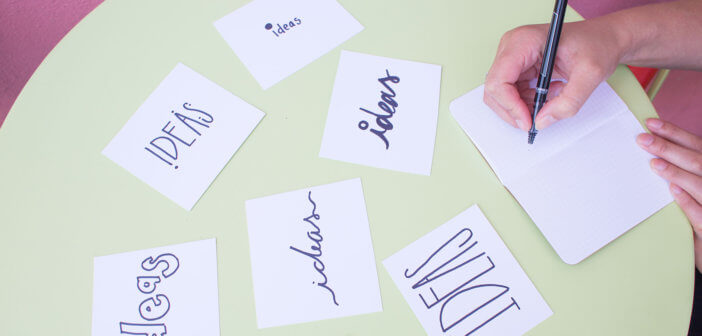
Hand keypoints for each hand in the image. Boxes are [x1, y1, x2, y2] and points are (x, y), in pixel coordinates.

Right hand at [484, 20, 625, 130]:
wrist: (605, 38)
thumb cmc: (598, 44)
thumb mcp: (591, 74)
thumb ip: (569, 101)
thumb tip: (542, 121)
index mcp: (523, 41)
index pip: (499, 80)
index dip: (510, 105)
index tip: (528, 121)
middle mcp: (512, 47)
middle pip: (494, 89)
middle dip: (513, 110)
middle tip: (536, 121)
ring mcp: (512, 57)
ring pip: (500, 95)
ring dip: (521, 108)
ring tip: (550, 102)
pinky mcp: (518, 67)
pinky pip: (511, 94)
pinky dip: (527, 103)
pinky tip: (549, 96)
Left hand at [637, 119, 701, 270]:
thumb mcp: (696, 183)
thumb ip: (685, 167)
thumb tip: (655, 149)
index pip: (697, 145)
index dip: (674, 133)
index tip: (650, 123)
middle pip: (697, 160)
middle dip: (669, 147)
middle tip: (642, 139)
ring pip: (700, 184)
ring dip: (677, 172)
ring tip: (654, 163)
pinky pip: (701, 213)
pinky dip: (688, 201)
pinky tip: (673, 190)